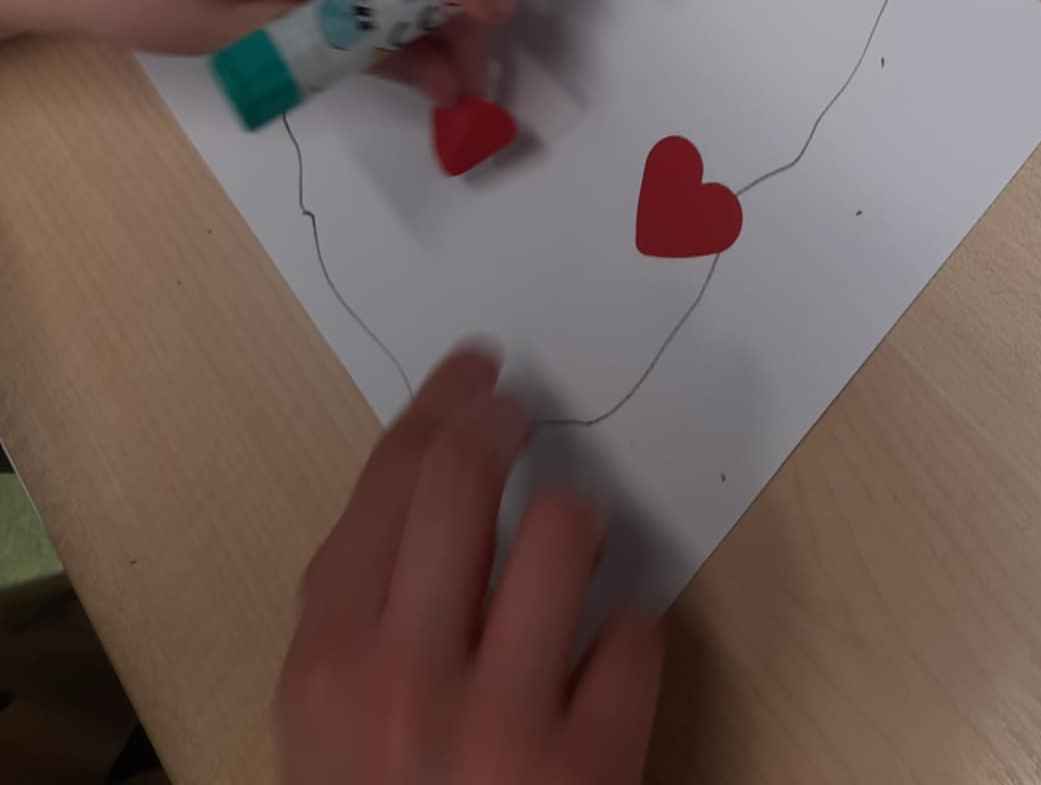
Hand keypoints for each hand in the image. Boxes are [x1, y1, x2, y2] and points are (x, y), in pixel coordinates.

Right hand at [280, 348, 661, 784]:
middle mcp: (405, 677)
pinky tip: (608, 670)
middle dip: (499, 422)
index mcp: (328, 665)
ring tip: (574, 561)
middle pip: (461, 481)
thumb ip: (364, 612)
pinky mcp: (591, 764)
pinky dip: (631, 640)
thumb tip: (433, 473)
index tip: (474, 370)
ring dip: (579, 530)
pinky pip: (637, 637)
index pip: (386, 487)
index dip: (436, 408)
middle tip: (520, 407)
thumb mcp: (332, 725)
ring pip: (567, 534)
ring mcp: (501, 722)